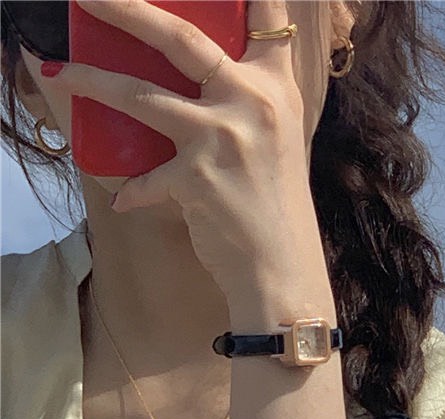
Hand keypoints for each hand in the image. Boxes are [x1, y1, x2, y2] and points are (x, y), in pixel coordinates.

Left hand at [47, 0, 331, 311]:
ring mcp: (222, 138)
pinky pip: (148, 178)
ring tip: (61, 72)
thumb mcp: (274, 143)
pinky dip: (135, 190)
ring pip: (141, 94)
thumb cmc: (278, 206)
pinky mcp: (195, 177)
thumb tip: (200, 90)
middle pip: (180, 37)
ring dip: (93, 80)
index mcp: (277, 91)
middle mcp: (252, 103)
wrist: (282, 266)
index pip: (268, 22)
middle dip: (126, 7)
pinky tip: (124, 200)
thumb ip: (247, 107)